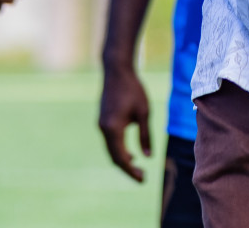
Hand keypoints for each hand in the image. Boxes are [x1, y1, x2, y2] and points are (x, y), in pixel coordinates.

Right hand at [98, 62, 151, 181]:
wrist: (116, 70)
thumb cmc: (133, 89)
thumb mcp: (144, 113)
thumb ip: (145, 135)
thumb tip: (147, 157)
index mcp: (113, 128)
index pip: (121, 157)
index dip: (131, 171)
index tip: (143, 179)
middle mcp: (103, 128)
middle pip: (114, 156)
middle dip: (127, 169)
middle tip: (142, 177)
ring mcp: (101, 124)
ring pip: (110, 149)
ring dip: (122, 160)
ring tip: (137, 167)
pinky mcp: (102, 119)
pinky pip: (109, 141)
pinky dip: (118, 150)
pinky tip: (130, 153)